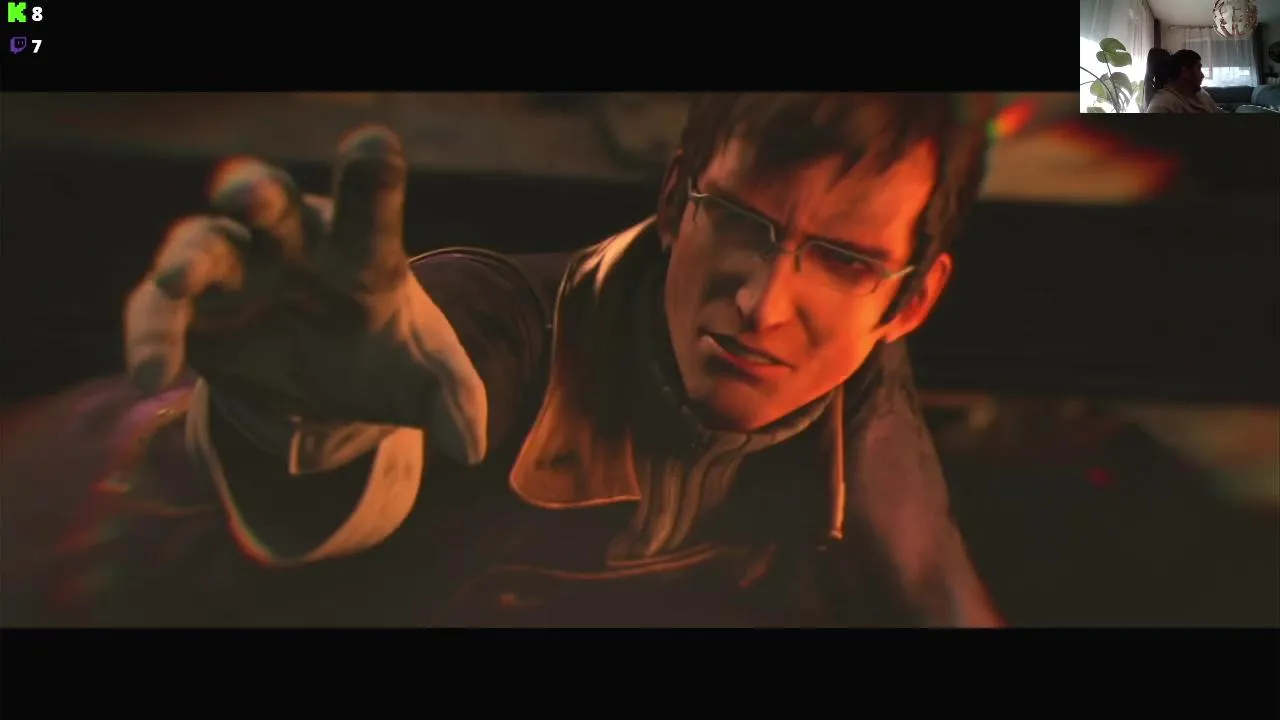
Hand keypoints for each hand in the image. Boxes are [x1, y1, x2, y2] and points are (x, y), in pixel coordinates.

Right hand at [123, 126, 486, 463]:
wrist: (328, 382)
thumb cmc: (385, 355)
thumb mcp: (426, 378)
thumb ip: (453, 400)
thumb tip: (470, 448)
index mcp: (362, 251)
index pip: (370, 210)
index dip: (370, 178)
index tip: (374, 146)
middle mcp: (294, 245)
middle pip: (272, 203)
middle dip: (257, 192)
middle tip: (249, 192)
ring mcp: (236, 270)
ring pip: (204, 243)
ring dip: (188, 256)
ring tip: (179, 280)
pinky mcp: (191, 310)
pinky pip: (157, 309)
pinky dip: (150, 333)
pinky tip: (151, 372)